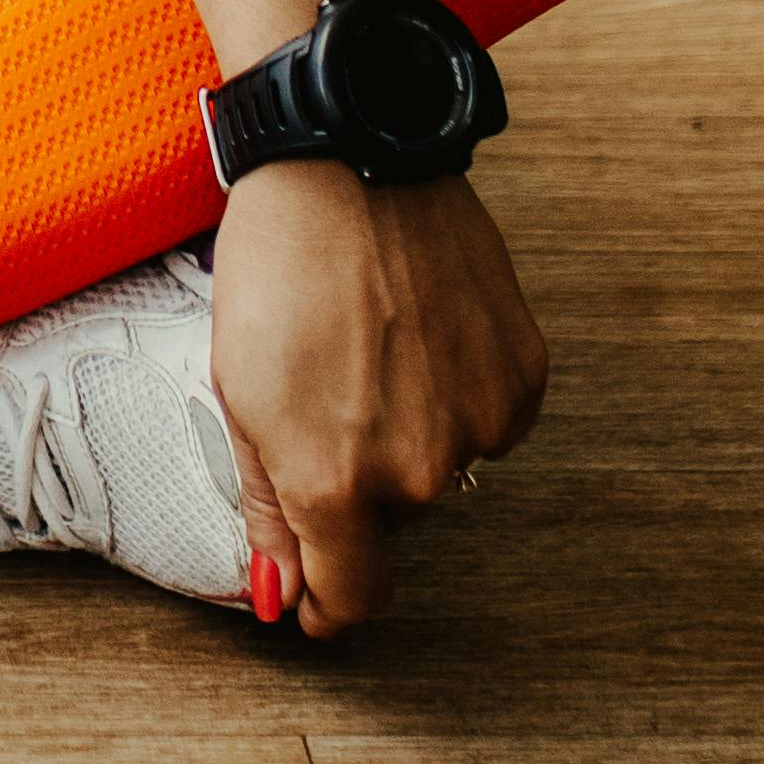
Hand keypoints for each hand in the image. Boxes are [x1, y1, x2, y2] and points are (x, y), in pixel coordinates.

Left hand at [205, 158, 546, 638]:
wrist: (351, 160)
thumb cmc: (279, 266)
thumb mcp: (240, 390)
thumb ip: (267, 504)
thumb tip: (279, 593)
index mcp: (334, 482)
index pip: (353, 598)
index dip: (327, 603)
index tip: (313, 593)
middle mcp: (417, 472)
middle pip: (390, 525)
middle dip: (355, 487)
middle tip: (323, 398)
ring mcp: (479, 425)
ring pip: (440, 470)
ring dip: (408, 436)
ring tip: (370, 347)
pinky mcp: (523, 379)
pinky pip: (487, 422)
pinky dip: (457, 396)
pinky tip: (421, 333)